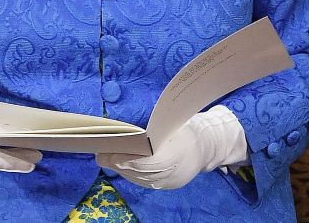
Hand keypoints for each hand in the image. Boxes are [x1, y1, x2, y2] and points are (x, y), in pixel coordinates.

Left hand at [97, 105, 247, 189]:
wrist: (207, 146)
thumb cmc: (186, 128)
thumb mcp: (174, 122)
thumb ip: (155, 128)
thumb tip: (130, 132)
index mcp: (179, 153)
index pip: (149, 162)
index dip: (128, 160)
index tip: (110, 154)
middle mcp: (175, 172)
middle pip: (142, 171)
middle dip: (119, 163)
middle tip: (101, 155)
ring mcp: (171, 182)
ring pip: (141, 178)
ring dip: (122, 169)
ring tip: (105, 158)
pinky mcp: (167, 185)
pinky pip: (145, 181)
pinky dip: (130, 173)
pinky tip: (119, 165)